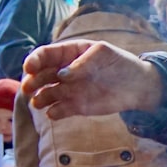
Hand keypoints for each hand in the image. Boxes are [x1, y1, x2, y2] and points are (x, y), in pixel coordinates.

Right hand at [21, 40, 163, 119]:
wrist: (138, 85)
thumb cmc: (120, 63)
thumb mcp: (103, 53)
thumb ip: (82, 63)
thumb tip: (62, 75)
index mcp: (69, 53)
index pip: (45, 55)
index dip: (34, 61)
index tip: (30, 68)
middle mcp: (64, 72)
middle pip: (40, 76)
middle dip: (31, 81)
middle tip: (28, 87)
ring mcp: (68, 90)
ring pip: (45, 95)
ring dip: (39, 98)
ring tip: (39, 102)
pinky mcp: (75, 106)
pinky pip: (58, 111)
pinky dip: (54, 112)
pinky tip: (55, 112)